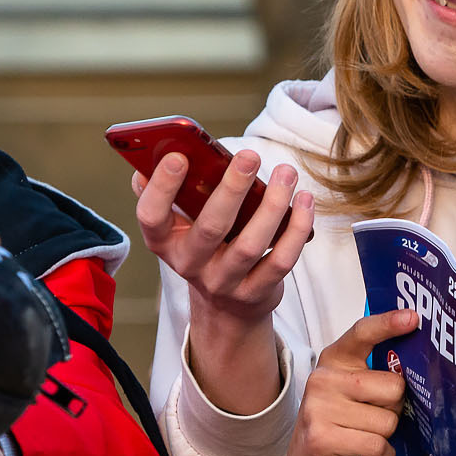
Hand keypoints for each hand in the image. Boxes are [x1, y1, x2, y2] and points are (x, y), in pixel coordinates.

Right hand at [134, 149, 315, 414]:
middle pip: (210, 227)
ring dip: (273, 205)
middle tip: (250, 156)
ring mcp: (224, 283)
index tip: (179, 156)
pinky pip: (281, 260)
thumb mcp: (182, 223)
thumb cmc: (205, 246)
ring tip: (286, 173)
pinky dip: (296, 228)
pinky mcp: (256, 293)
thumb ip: (174, 190)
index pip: (151, 216)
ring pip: (251, 244)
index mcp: (165, 241)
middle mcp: (190, 264)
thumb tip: (166, 149)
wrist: (225, 306)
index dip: (162, 187)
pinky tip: (304, 200)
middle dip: (232, 188)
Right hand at [282, 309, 416, 455]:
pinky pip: (377, 445)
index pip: (363, 332)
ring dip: (386, 435)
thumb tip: (420, 366)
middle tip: (375, 417)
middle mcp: (324, 378)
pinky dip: (383, 455)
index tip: (413, 318)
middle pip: (393, 386)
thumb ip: (377, 373)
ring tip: (365, 436)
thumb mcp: (353, 389)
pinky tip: (369, 454)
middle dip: (395, 408)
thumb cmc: (342, 422)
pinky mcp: (322, 439)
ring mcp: (320, 408)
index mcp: (335, 359)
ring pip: (388, 421)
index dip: (389, 324)